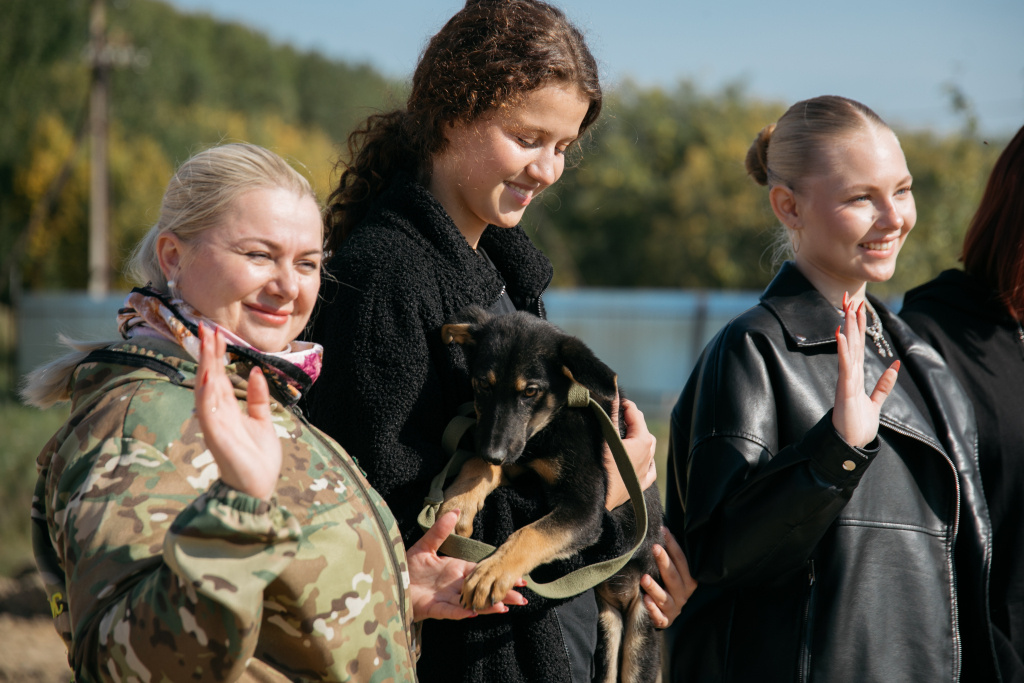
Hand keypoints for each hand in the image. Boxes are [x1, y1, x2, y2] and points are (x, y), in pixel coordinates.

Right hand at [194, 323, 281, 500]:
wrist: (258, 488)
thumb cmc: (258, 459)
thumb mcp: (263, 422)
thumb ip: (259, 399)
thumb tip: (257, 372)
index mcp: (228, 409)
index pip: (220, 375)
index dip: (217, 354)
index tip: (215, 331)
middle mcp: (218, 413)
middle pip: (210, 376)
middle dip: (208, 352)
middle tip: (205, 326)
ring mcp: (215, 424)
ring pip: (206, 389)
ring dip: (205, 365)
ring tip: (206, 343)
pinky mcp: (216, 437)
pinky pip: (209, 413)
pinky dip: (206, 395)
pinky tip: (207, 378)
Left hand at [407, 510, 527, 621]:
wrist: (391, 580)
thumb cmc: (408, 565)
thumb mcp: (426, 544)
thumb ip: (441, 530)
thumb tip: (455, 511)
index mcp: (456, 570)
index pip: (483, 573)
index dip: (499, 575)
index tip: (519, 577)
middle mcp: (455, 586)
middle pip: (483, 591)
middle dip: (502, 594)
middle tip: (522, 599)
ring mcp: (446, 599)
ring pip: (472, 604)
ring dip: (488, 607)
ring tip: (505, 607)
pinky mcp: (434, 609)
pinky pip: (451, 612)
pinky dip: (463, 613)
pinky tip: (476, 612)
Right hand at [604, 396, 656, 510]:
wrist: (598, 499)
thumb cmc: (601, 466)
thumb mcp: (606, 437)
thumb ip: (612, 414)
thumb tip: (614, 393)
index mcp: (643, 441)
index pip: (636, 414)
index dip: (625, 405)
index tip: (614, 400)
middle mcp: (649, 455)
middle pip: (643, 430)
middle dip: (631, 420)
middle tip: (616, 416)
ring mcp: (646, 471)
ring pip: (648, 449)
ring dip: (637, 439)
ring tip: (624, 435)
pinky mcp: (640, 485)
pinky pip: (649, 469)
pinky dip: (645, 461)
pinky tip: (640, 460)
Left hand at [641, 527, 696, 628]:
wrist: (665, 614)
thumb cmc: (667, 585)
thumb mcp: (671, 571)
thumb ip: (670, 555)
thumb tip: (661, 529)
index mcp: (688, 580)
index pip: (682, 560)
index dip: (673, 545)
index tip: (662, 531)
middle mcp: (684, 594)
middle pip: (674, 577)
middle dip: (664, 562)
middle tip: (654, 548)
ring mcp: (674, 608)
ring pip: (665, 598)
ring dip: (655, 588)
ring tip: (644, 578)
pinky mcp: (664, 620)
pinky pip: (659, 616)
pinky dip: (653, 609)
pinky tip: (645, 600)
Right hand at [832, 294, 899, 447]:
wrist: (851, 444)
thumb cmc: (859, 425)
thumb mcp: (876, 402)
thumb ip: (884, 384)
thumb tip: (895, 366)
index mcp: (855, 376)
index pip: (858, 346)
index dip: (858, 326)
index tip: (857, 307)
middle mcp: (849, 374)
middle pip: (851, 342)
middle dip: (850, 320)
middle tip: (848, 298)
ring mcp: (845, 381)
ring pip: (847, 349)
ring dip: (847, 329)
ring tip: (846, 309)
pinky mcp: (845, 390)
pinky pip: (844, 367)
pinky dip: (843, 351)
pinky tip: (841, 336)